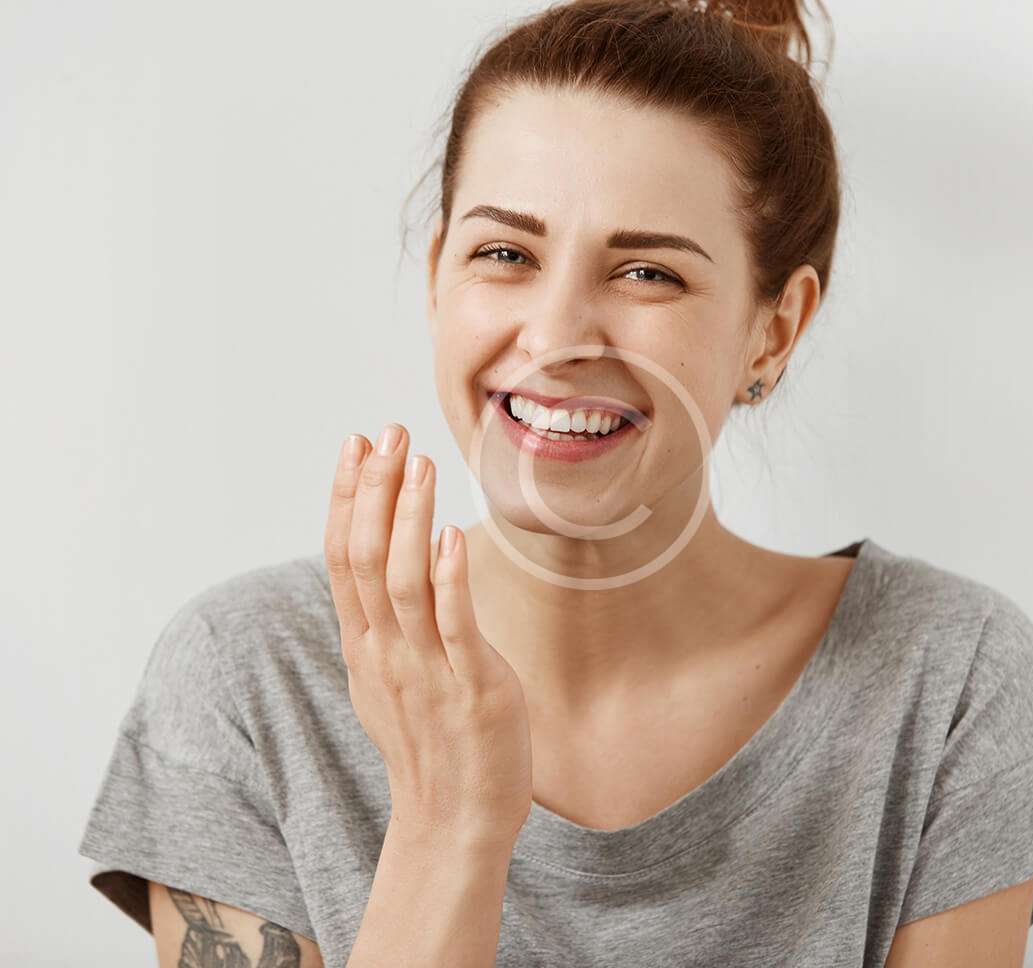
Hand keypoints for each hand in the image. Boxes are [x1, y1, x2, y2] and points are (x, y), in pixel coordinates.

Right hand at [323, 424, 533, 848]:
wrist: (454, 820)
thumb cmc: (429, 741)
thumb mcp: (388, 677)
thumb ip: (381, 622)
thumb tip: (384, 562)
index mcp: (364, 645)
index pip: (342, 557)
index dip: (347, 497)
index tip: (357, 443)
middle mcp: (385, 652)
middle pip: (365, 558)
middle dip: (374, 491)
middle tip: (388, 432)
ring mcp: (425, 671)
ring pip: (404, 583)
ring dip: (408, 519)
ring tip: (419, 464)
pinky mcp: (471, 688)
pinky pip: (456, 627)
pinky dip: (451, 579)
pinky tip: (453, 536)